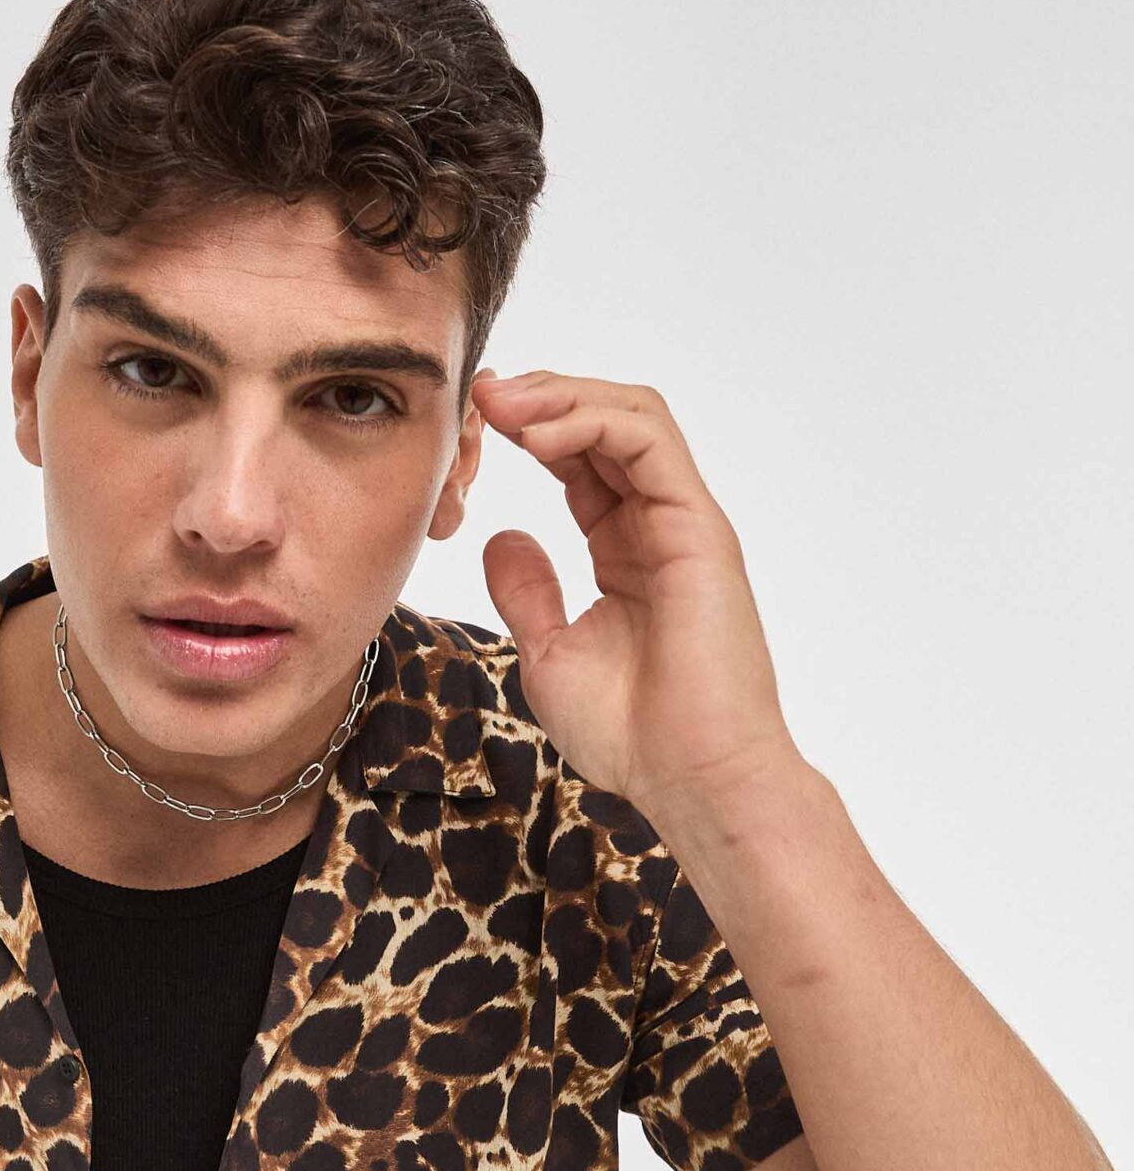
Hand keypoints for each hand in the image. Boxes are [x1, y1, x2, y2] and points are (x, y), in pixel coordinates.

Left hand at [470, 368, 803, 824]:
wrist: (688, 777)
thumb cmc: (631, 733)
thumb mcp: (549, 653)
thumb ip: (526, 590)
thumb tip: (500, 534)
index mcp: (625, 548)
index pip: (580, 459)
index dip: (528, 428)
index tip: (471, 421)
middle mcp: (658, 525)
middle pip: (606, 422)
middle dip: (540, 396)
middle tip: (479, 393)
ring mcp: (683, 522)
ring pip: (633, 417)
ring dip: (563, 397)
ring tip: (501, 405)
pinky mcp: (699, 528)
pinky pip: (649, 444)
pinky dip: (592, 424)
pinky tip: (536, 436)